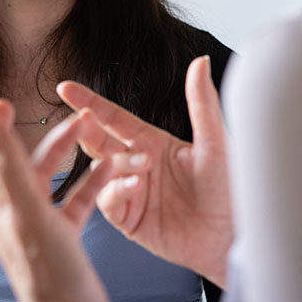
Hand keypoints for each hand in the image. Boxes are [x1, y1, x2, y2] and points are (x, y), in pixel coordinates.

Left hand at [0, 90, 115, 301]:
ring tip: (85, 124)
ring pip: (43, 172)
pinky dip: (87, 179)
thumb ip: (6, 164)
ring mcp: (32, 218)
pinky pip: (72, 196)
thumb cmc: (44, 271)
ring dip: (61, 147)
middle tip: (7, 103)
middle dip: (4, 129)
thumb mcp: (24, 210)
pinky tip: (107, 166)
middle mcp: (6, 205)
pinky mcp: (59, 232)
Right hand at [58, 56, 232, 286]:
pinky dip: (115, 191)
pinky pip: (108, 201)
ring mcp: (131, 192)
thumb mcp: (216, 142)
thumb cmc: (231, 190)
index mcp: (152, 142)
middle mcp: (137, 164)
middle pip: (98, 140)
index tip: (65, 87)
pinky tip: (135, 188)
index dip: (88, 101)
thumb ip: (201, 102)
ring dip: (114, 164)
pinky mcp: (130, 220)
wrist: (235, 239)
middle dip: (86, 129)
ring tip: (141, 169)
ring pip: (101, 169)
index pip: (112, 117)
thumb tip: (199, 61)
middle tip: (81, 120)